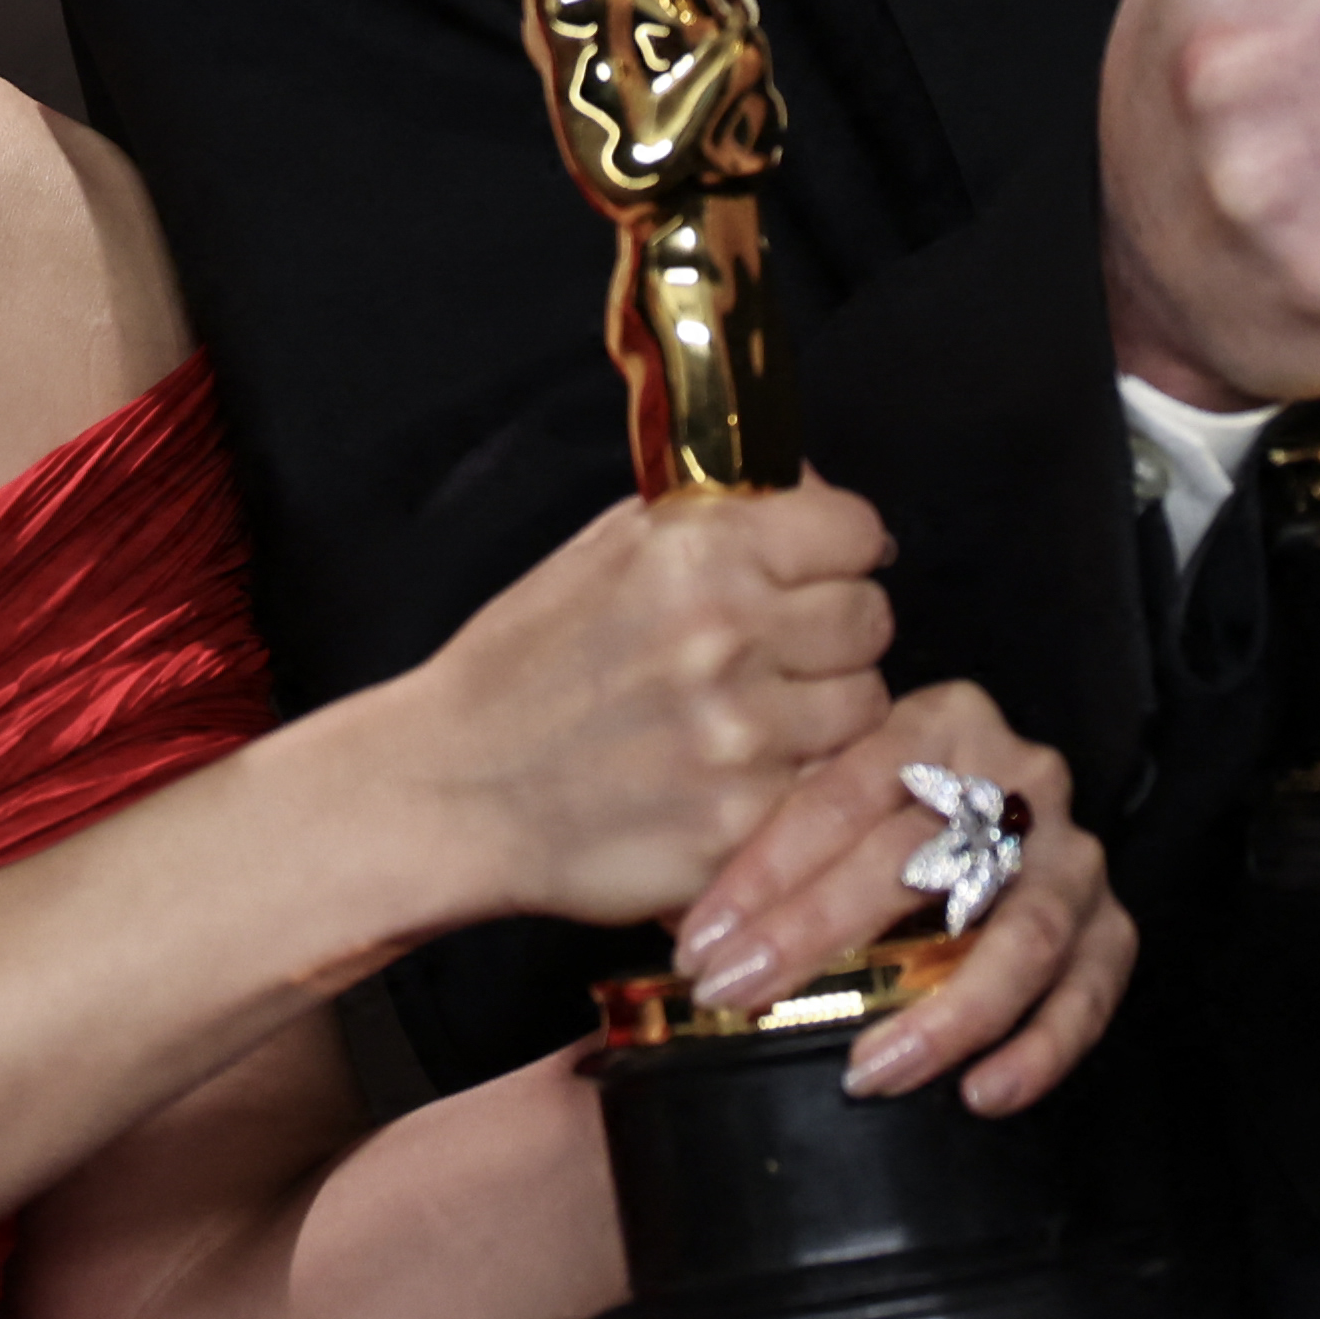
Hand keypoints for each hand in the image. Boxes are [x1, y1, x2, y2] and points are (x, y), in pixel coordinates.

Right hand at [375, 479, 897, 932]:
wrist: (449, 789)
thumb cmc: (522, 668)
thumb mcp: (605, 552)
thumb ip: (715, 518)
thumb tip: (813, 493)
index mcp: (699, 552)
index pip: (855, 530)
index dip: (842, 550)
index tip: (823, 570)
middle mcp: (728, 637)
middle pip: (870, 619)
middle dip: (836, 633)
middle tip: (783, 654)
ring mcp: (741, 739)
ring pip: (865, 708)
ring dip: (827, 713)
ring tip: (759, 720)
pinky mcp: (740, 824)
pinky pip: (829, 788)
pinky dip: (801, 784)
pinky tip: (745, 776)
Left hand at [680, 682, 1138, 1120]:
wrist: (990, 816)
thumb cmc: (877, 821)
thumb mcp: (822, 802)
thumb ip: (771, 846)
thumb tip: (692, 942)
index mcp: (940, 724)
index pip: (843, 796)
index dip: (765, 874)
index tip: (702, 947)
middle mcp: (1020, 777)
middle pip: (920, 858)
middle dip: (818, 935)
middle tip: (743, 995)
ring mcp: (1072, 853)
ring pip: (1023, 934)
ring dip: (945, 1013)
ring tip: (871, 1071)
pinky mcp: (1110, 922)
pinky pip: (1092, 988)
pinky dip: (1044, 1047)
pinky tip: (983, 1092)